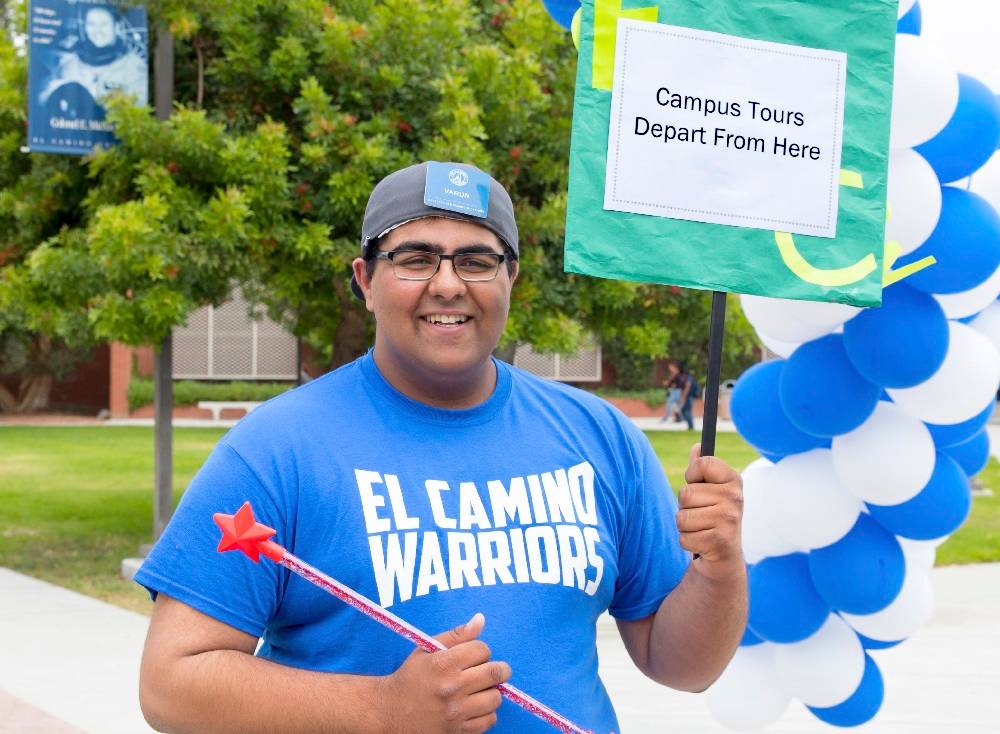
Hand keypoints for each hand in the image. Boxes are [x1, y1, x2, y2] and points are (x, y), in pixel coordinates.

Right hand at [379, 613, 510, 732]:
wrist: (390, 712)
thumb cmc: (410, 677)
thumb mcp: (426, 650)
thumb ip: (456, 635)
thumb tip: (480, 619)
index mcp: (443, 664)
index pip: (482, 649)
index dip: (480, 650)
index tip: (474, 656)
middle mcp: (452, 687)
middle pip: (495, 673)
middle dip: (497, 669)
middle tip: (489, 670)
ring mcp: (456, 712)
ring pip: (495, 698)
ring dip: (491, 691)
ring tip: (479, 690)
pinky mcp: (458, 731)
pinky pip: (489, 720)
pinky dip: (486, 713)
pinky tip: (474, 707)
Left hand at [676, 443, 744, 581]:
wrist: (723, 558)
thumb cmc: (712, 518)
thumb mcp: (709, 492)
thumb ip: (701, 469)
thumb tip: (697, 447)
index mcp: (733, 481)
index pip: (703, 463)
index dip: (692, 474)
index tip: (697, 484)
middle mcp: (735, 498)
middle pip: (685, 493)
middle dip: (685, 507)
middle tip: (701, 515)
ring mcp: (729, 520)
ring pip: (681, 517)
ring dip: (684, 526)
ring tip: (701, 529)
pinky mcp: (719, 541)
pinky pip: (683, 537)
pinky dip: (687, 542)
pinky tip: (702, 544)